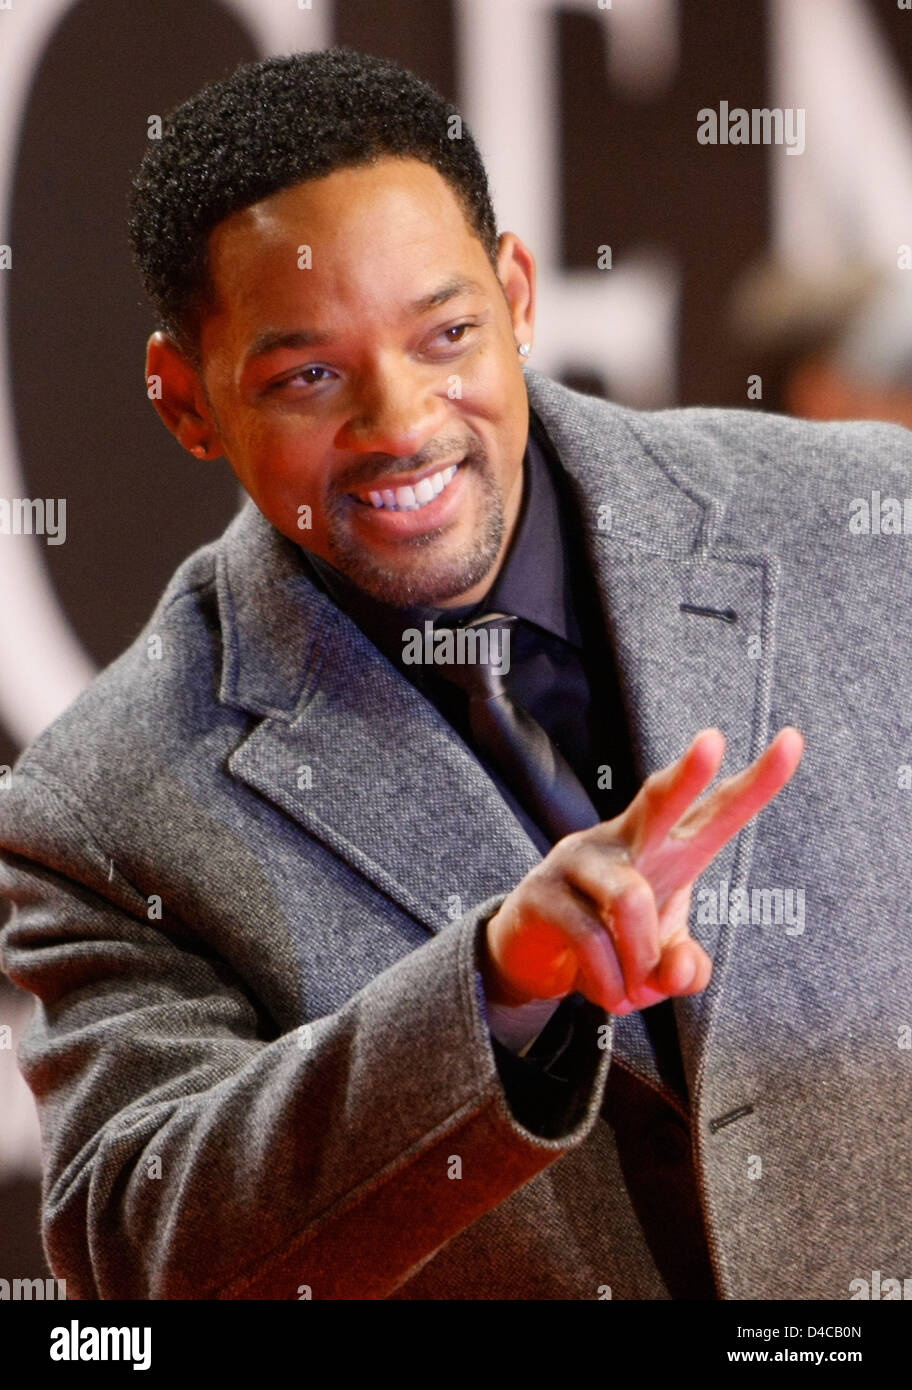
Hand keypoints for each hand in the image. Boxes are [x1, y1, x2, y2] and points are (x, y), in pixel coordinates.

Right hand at [481, 726, 804, 1013]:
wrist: (533, 959)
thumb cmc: (611, 944)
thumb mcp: (659, 967)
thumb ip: (684, 970)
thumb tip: (678, 967)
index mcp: (667, 849)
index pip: (717, 810)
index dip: (757, 781)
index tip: (793, 740)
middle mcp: (625, 841)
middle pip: (659, 800)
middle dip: (688, 773)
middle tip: (712, 741)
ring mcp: (579, 859)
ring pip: (630, 900)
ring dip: (639, 961)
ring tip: (631, 992)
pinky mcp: (542, 891)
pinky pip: (590, 937)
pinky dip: (609, 980)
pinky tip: (609, 995)